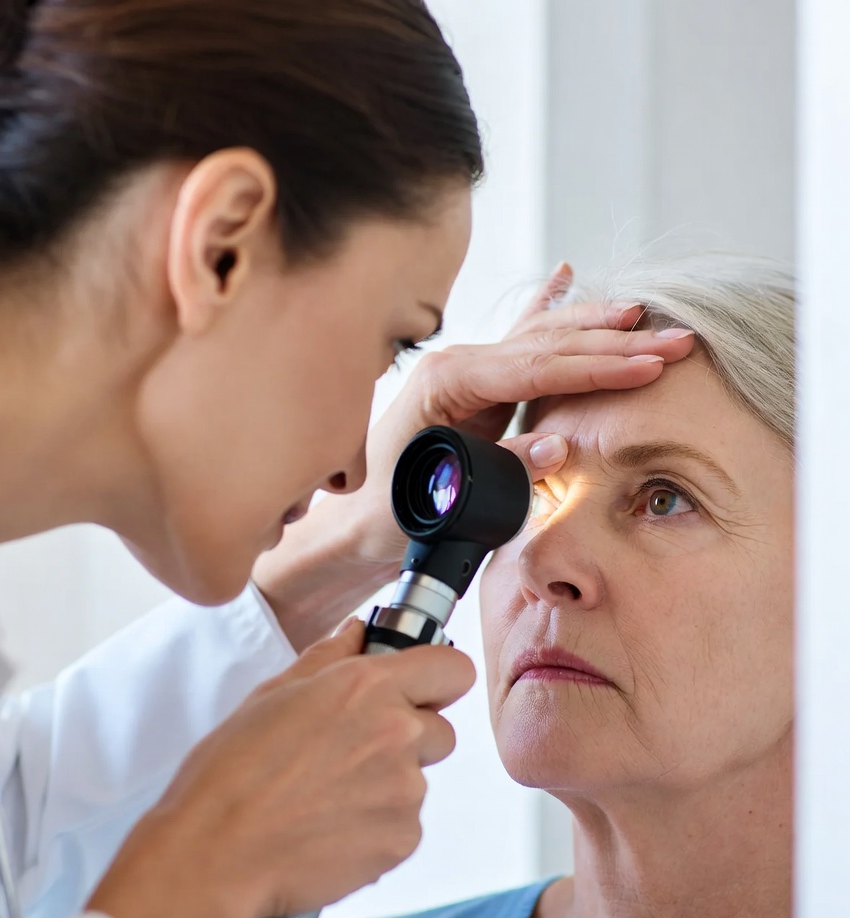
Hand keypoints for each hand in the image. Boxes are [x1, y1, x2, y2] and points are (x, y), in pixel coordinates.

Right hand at [87, 621, 475, 917]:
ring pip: (418, 779)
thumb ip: (329, 657)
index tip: (422, 688)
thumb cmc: (232, 772)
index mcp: (368, 687)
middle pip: (440, 729)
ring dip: (388, 783)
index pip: (452, 668)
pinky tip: (331, 825)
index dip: (438, 678)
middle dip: (409, 737)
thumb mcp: (274, 693)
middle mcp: (397, 733)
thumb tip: (358, 633)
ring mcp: (404, 790)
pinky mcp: (402, 840)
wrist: (215, 854)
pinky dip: (378, 825)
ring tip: (327, 794)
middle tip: (353, 751)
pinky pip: (405, 824)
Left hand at [253, 263, 693, 648]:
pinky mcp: (474, 384)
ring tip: (646, 317)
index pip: (536, 367)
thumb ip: (504, 470)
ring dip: (597, 329)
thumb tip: (563, 447)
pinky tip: (565, 277)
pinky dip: (548, 311)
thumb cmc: (389, 513)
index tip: (650, 365)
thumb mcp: (444, 499)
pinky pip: (522, 342)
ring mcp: (466, 370)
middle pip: (548, 345)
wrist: (356, 522)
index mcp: (447, 381)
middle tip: (677, 340)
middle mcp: (458, 365)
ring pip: (542, 339)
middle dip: (615, 344)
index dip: (597, 368)